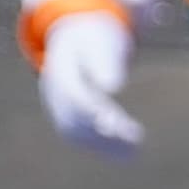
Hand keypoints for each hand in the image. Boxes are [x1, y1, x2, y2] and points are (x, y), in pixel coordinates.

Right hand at [37, 9, 142, 156]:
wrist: (72, 37)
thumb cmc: (92, 39)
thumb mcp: (100, 43)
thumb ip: (104, 62)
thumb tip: (112, 87)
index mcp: (60, 72)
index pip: (74, 96)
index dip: (93, 111)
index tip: (113, 121)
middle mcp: (54, 93)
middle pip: (73, 119)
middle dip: (101, 132)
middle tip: (133, 138)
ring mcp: (57, 106)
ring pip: (77, 133)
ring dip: (104, 144)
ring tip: (135, 149)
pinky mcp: (67, 116)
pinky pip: (83, 136)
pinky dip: (104, 146)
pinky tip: (130, 151)